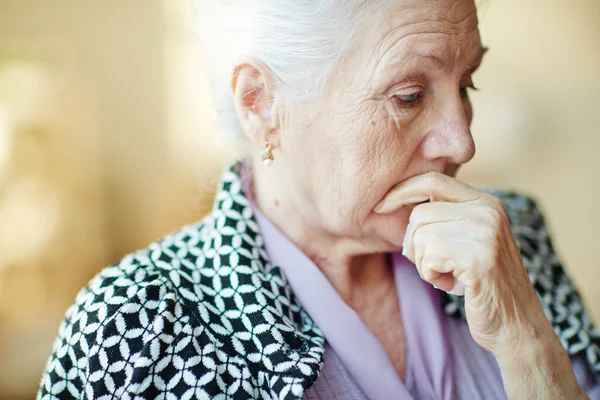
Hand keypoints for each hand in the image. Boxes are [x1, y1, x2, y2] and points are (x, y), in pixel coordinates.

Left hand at [374, 172, 551, 355]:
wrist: (516, 324)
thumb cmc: (480, 283)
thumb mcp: (466, 240)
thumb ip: (444, 216)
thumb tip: (394, 198)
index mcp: (485, 202)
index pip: (432, 180)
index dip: (401, 191)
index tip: (379, 206)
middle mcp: (488, 211)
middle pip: (419, 215)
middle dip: (413, 245)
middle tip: (432, 265)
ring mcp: (486, 233)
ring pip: (420, 237)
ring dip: (423, 264)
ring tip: (446, 275)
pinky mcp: (479, 258)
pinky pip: (428, 258)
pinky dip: (430, 276)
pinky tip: (450, 284)